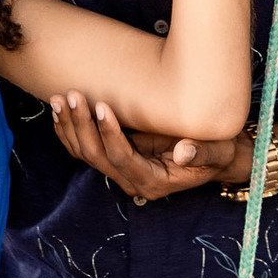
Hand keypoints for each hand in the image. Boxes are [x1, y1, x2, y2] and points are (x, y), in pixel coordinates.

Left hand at [50, 92, 243, 200]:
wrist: (214, 157)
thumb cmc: (217, 152)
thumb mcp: (217, 152)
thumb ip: (202, 153)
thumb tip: (183, 151)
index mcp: (152, 182)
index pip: (122, 159)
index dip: (109, 133)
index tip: (102, 106)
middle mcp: (131, 181)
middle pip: (96, 156)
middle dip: (82, 125)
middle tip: (74, 95)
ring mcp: (120, 172)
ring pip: (84, 153)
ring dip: (70, 126)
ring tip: (61, 98)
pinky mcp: (114, 160)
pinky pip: (84, 149)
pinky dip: (69, 130)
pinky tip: (60, 111)